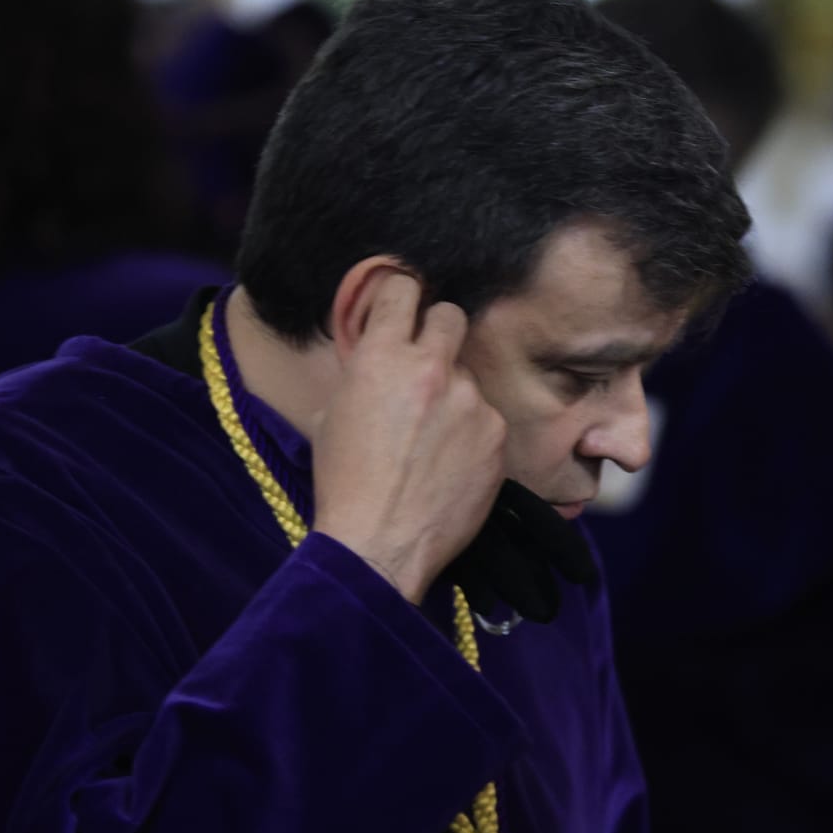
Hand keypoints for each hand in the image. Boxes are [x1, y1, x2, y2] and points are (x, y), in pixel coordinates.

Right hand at [310, 274, 505, 603]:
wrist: (378, 544)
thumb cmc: (346, 483)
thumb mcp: (335, 413)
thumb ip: (364, 372)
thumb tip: (379, 353)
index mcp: (381, 356)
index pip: (402, 288)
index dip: (401, 296)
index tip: (405, 306)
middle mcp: (431, 369)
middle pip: (451, 315)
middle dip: (438, 332)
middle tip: (427, 362)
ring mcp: (470, 402)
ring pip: (468, 376)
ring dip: (454, 395)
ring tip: (431, 441)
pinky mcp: (496, 435)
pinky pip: (486, 417)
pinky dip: (472, 433)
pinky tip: (450, 463)